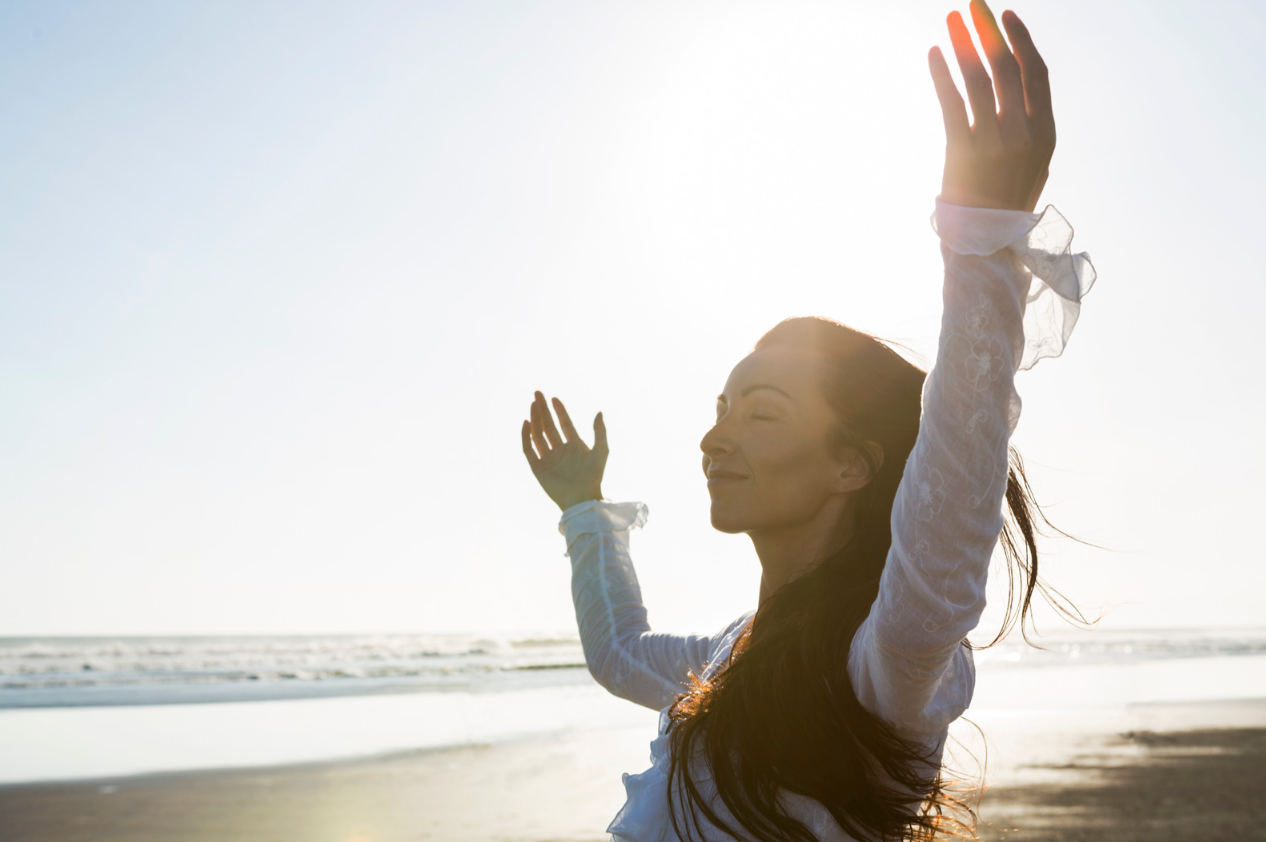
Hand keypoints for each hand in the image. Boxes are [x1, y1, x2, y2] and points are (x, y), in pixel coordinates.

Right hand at [521, 391, 608, 511]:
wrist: (581, 498)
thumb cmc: (594, 477)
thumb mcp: (602, 451)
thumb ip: (600, 432)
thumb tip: (599, 412)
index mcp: (575, 446)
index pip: (565, 423)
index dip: (559, 410)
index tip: (553, 398)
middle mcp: (560, 450)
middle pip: (549, 426)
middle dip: (543, 410)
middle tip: (537, 394)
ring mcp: (548, 459)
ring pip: (538, 435)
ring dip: (535, 419)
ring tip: (532, 404)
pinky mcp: (538, 468)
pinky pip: (529, 450)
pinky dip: (526, 436)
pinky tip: (526, 422)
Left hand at [929, 1, 1053, 211]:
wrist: (986, 244)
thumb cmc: (1006, 204)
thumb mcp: (1033, 166)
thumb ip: (1030, 130)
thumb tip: (1021, 94)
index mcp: (1044, 132)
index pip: (1035, 73)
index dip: (1021, 41)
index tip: (1006, 16)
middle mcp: (1023, 132)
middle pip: (1007, 66)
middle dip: (989, 30)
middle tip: (974, 5)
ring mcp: (994, 141)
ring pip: (979, 77)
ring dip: (963, 42)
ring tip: (951, 18)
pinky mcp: (963, 151)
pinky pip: (951, 101)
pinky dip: (941, 73)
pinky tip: (932, 52)